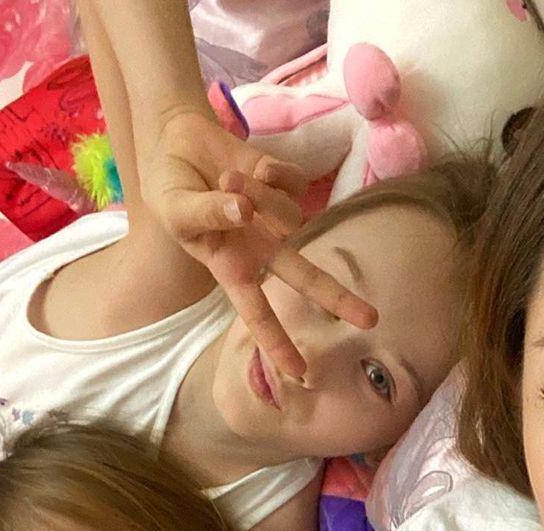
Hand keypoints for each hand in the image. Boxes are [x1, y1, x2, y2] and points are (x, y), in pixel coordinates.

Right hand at [144, 107, 376, 375]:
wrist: (176, 144)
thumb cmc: (171, 191)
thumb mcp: (176, 209)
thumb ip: (207, 213)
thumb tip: (244, 211)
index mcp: (232, 267)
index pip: (257, 314)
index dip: (276, 343)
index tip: (299, 373)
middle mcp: (261, 248)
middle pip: (306, 278)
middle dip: (338, 298)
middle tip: (372, 320)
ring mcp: (276, 217)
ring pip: (287, 214)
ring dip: (256, 194)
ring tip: (224, 180)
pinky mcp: (285, 183)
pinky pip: (293, 181)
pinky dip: (271, 171)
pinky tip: (249, 168)